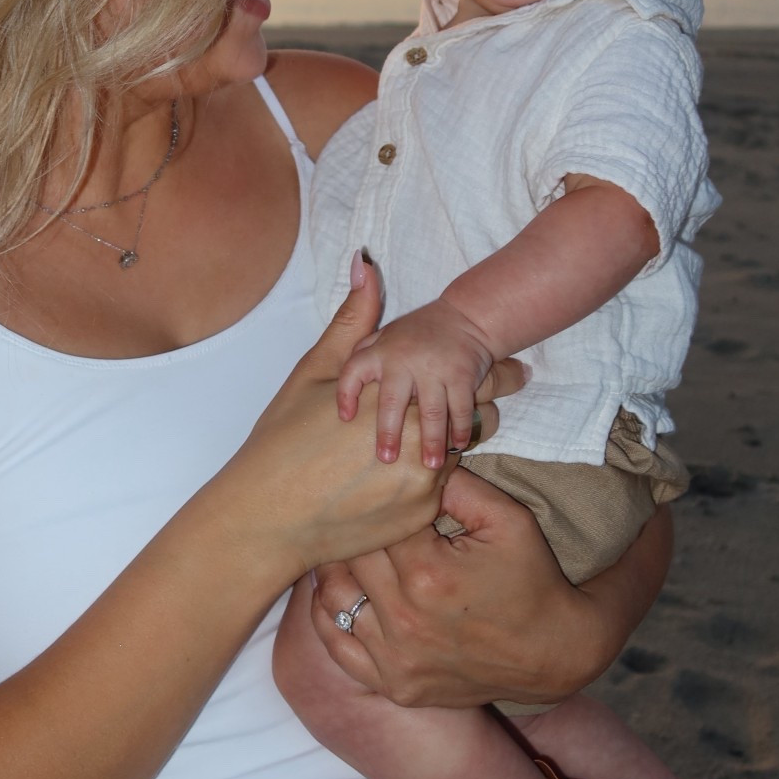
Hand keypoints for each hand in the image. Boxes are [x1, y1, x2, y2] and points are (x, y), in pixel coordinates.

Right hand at [220, 259, 498, 582]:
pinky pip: (443, 486)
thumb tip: (366, 262)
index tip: (504, 360)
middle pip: (478, 413)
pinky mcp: (420, 515)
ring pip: (463, 450)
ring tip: (457, 427)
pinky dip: (435, 472)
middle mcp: (418, 436)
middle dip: (488, 397)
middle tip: (510, 384)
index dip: (489, 365)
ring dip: (461, 436)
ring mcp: (423, 481)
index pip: (469, 374)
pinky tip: (415, 466)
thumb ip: (352, 321)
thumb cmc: (283, 440)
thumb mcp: (315, 372)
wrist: (268, 516)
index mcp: (396, 394)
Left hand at [313, 467, 673, 706]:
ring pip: (332, 598)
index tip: (380, 495)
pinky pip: (337, 647)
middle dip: (354, 533)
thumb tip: (412, 459)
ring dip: (332, 568)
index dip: (378, 504)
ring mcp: (396, 658)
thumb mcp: (508, 518)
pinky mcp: (394, 685)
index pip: (376, 522)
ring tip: (337, 546)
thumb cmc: (531, 577)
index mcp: (428, 572)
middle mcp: (404, 618)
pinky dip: (327, 616)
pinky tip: (336, 590)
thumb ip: (457, 484)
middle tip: (350, 514)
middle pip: (349, 556)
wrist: (553, 651)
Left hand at [335, 297, 496, 469]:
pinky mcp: (462, 376)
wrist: (465, 317)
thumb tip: (337, 383)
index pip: (353, 371)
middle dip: (388, 432)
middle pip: (392, 401)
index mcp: (380, 351)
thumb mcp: (384, 336)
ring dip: (432, 441)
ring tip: (429, 465)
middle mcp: (404, 359)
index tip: (344, 419)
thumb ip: (362, 356)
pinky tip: (458, 447)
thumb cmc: (418, 333)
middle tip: (386, 460)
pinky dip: (460, 429)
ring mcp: (435, 368)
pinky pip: (461, 408)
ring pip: (431, 412)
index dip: (346, 394)